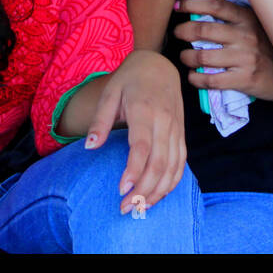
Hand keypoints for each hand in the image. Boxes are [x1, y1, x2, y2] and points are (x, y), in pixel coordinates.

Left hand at [84, 49, 186, 213]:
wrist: (158, 65)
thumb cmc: (130, 79)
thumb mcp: (109, 93)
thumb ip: (100, 121)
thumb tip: (90, 147)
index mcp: (145, 110)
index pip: (142, 146)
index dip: (134, 171)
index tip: (121, 190)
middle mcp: (165, 121)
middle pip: (160, 163)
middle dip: (144, 190)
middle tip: (126, 208)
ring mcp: (177, 129)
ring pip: (174, 167)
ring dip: (159, 191)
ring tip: (140, 208)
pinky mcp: (182, 134)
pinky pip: (181, 163)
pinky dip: (172, 182)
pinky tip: (158, 195)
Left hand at [174, 0, 272, 102]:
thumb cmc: (271, 48)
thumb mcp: (259, 25)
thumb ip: (237, 17)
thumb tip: (206, 10)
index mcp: (248, 18)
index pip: (215, 5)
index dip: (192, 3)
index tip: (178, 5)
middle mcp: (245, 35)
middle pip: (203, 30)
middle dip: (183, 30)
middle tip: (177, 33)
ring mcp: (245, 58)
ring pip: (203, 56)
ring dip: (187, 57)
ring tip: (185, 57)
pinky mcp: (244, 79)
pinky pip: (211, 79)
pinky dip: (196, 78)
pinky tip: (194, 76)